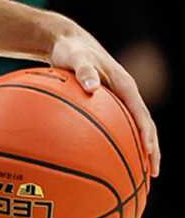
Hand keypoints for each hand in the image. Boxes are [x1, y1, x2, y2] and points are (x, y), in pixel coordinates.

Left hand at [49, 29, 161, 177]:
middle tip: (152, 174)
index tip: (148, 154)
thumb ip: (83, 70)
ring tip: (139, 175)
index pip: (142, 115)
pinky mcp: (106, 104)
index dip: (147, 135)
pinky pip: (117, 127)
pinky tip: (107, 160)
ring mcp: (117, 101)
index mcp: (125, 86)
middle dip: (152, 150)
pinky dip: (119, 142)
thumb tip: (91, 86)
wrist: (66, 43)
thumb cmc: (71, 50)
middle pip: (145, 127)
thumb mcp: (76, 57)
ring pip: (134, 129)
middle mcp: (125, 95)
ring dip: (139, 150)